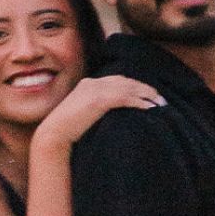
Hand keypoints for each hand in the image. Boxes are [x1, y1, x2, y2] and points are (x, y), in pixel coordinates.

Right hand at [37, 72, 164, 148]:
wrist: (54, 135)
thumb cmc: (66, 131)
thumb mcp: (83, 115)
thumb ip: (96, 109)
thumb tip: (114, 116)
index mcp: (88, 84)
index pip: (118, 80)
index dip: (135, 86)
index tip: (148, 94)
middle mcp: (93, 83)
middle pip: (126, 81)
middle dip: (145, 88)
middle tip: (160, 98)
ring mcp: (95, 89)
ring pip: (128, 87)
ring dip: (147, 95)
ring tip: (160, 103)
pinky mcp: (98, 99)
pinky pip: (125, 98)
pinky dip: (140, 101)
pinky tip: (150, 108)